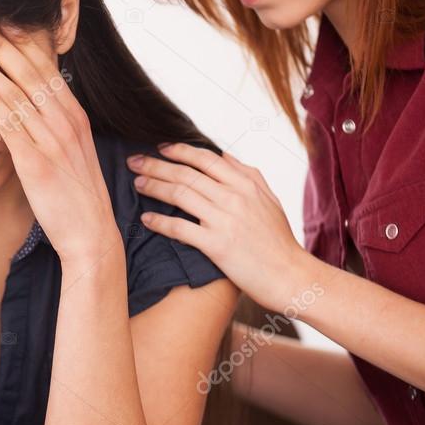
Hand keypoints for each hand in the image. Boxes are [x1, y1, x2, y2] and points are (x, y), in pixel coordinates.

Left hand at [0, 18, 121, 268]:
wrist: (91, 233)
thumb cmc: (76, 194)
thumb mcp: (71, 151)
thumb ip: (54, 125)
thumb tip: (35, 106)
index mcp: (74, 115)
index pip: (46, 69)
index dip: (22, 43)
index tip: (1, 21)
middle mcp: (66, 120)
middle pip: (30, 72)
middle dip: (1, 44)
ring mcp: (53, 139)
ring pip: (17, 91)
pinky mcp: (37, 161)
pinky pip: (11, 122)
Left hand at [127, 143, 307, 310]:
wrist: (291, 276)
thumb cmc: (279, 240)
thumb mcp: (269, 199)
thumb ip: (247, 175)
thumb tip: (223, 154)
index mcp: (247, 184)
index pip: (206, 159)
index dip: (179, 151)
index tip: (159, 149)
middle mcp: (234, 197)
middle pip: (186, 173)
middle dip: (156, 165)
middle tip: (133, 162)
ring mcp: (225, 220)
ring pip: (180, 194)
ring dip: (153, 186)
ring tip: (136, 184)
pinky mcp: (217, 245)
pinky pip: (180, 228)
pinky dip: (160, 221)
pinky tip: (146, 219)